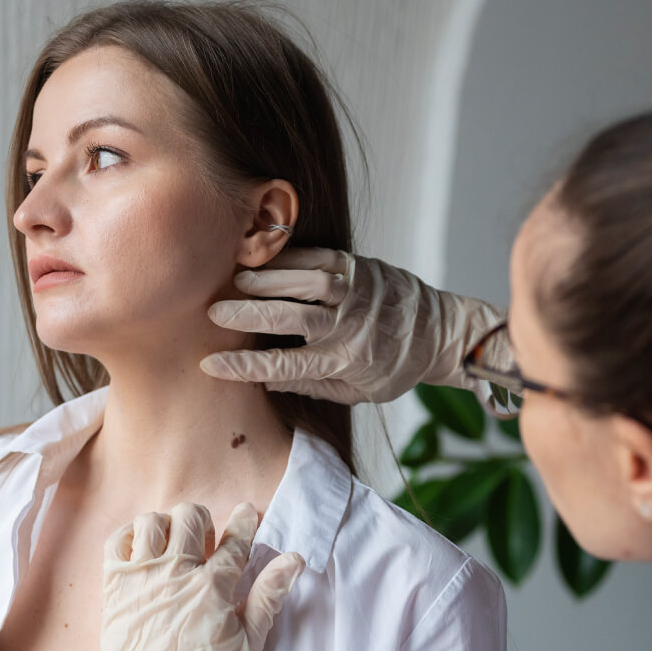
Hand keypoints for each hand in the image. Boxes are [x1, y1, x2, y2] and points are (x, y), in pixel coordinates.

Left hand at [100, 503, 304, 650]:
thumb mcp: (250, 642)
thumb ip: (269, 595)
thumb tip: (294, 560)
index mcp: (213, 586)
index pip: (234, 539)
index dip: (244, 522)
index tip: (246, 512)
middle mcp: (177, 573)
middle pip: (190, 518)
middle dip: (202, 521)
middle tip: (203, 540)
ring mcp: (142, 577)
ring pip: (152, 522)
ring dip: (166, 526)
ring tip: (171, 545)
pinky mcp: (115, 586)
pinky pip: (118, 540)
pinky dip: (131, 536)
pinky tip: (142, 549)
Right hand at [200, 248, 505, 403]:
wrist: (441, 330)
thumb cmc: (395, 366)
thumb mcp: (358, 393)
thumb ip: (312, 386)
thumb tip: (265, 383)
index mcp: (346, 361)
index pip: (286, 367)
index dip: (245, 366)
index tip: (210, 365)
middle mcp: (350, 326)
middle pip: (291, 318)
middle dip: (248, 315)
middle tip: (212, 313)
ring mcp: (356, 292)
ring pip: (305, 282)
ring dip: (266, 280)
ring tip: (233, 282)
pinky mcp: (359, 266)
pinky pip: (318, 257)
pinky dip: (288, 257)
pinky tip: (262, 259)